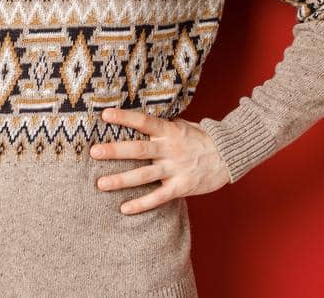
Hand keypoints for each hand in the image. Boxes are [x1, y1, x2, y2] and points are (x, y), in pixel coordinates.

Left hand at [89, 107, 230, 213]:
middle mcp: (170, 149)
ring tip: (101, 184)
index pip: (144, 122)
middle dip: (115, 151)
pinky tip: (124, 208)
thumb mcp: (182, 125)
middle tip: (94, 152)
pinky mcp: (181, 187)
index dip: (125, 118)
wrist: (229, 155)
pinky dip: (142, 204)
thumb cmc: (200, 139)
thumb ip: (161, 125)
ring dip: (121, 180)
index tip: (104, 115)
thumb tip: (134, 118)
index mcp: (169, 131)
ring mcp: (175, 169)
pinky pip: (159, 197)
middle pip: (139, 150)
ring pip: (144, 175)